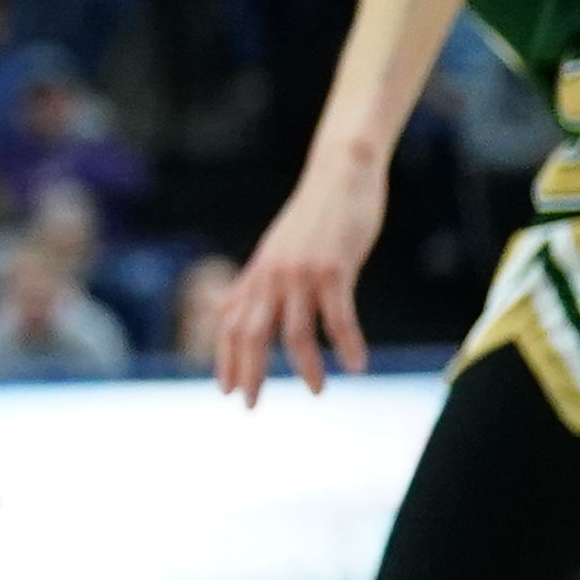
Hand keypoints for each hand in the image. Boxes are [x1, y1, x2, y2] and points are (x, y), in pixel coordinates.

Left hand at [217, 146, 382, 403]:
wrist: (339, 174)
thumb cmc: (312, 216)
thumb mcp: (275, 250)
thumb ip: (251, 282)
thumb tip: (222, 309)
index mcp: (259, 272)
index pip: (230, 321)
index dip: (225, 357)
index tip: (225, 390)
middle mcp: (273, 275)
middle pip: (250, 332)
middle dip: (249, 371)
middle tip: (250, 405)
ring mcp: (302, 273)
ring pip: (294, 331)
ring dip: (305, 367)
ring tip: (318, 392)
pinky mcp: (333, 269)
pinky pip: (339, 317)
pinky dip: (347, 345)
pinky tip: (357, 367)